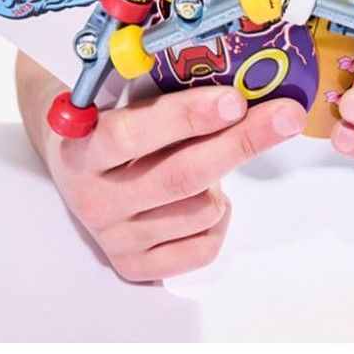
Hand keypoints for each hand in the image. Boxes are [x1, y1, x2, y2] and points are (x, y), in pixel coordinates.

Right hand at [39, 84, 306, 282]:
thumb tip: (243, 86)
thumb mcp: (120, 100)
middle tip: (284, 117)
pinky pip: (202, 247)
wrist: (69, 164)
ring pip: (200, 210)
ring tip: (208, 159)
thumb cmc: (108, 121)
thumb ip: (164, 95)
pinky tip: (205, 196)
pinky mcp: (134, 267)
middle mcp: (93, 198)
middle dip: (241, 142)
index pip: (132, 134)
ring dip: (223, 181)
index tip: (235, 100)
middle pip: (180, 176)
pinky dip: (219, 218)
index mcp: (81, 148)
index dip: (187, 117)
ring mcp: (113, 238)